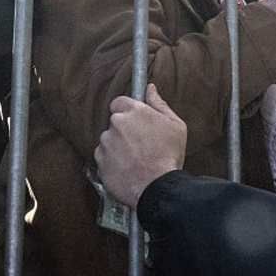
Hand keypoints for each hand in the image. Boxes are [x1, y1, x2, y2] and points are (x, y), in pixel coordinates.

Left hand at [94, 84, 185, 208]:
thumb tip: (151, 89)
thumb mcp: (175, 126)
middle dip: (125, 130)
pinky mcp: (100, 160)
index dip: (127, 111)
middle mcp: (116, 123)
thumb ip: (160, 104)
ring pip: (109, 140)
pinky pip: (104, 156)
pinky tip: (128, 167)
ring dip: (118, 146)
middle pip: (115, 122)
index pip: (120, 102)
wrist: (156, 186)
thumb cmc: (168, 155)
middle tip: (141, 143)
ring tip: (136, 158)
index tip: (136, 121)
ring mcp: (106, 143)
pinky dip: (113, 161)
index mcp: (134, 111)